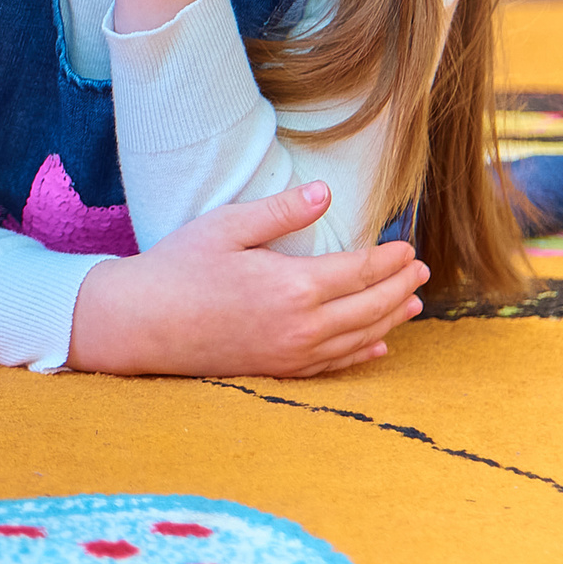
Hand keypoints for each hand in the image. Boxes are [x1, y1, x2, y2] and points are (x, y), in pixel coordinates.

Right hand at [70, 182, 427, 377]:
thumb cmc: (177, 267)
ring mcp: (292, 353)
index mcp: (293, 285)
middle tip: (421, 271)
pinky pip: (335, 365)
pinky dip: (363, 354)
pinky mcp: (279, 369)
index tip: (407, 246)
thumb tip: (326, 193)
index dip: (389, 259)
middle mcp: (302, 326)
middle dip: (400, 287)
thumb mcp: (226, 227)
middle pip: (370, 306)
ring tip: (412, 304)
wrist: (141, 323)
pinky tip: (378, 346)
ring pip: (360, 338)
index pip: (360, 271)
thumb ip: (281, 212)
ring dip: (391, 318)